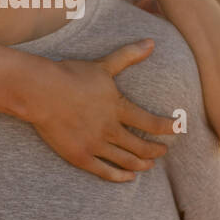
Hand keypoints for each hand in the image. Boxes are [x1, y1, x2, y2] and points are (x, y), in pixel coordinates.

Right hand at [23, 39, 177, 181]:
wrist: (40, 92)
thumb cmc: (70, 75)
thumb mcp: (104, 65)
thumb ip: (129, 56)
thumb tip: (152, 42)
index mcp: (118, 108)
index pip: (151, 123)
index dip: (168, 128)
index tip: (179, 129)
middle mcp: (110, 129)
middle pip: (141, 147)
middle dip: (156, 151)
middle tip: (163, 152)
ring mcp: (95, 144)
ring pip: (126, 161)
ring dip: (141, 165)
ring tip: (149, 166)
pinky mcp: (80, 156)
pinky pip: (105, 171)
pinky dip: (120, 176)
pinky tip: (129, 178)